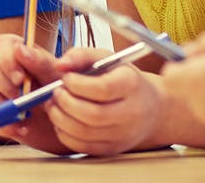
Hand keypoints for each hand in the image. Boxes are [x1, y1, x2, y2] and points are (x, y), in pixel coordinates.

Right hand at [0, 33, 71, 153]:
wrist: (71, 124)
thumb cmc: (65, 93)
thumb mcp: (58, 78)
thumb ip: (42, 62)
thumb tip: (20, 49)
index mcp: (18, 53)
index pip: (0, 44)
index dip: (6, 59)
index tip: (21, 78)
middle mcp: (3, 69)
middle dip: (3, 83)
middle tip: (22, 98)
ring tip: (22, 114)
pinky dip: (3, 124)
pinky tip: (23, 129)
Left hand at [43, 47, 162, 156]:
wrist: (151, 108)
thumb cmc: (122, 78)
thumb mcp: (106, 58)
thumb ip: (81, 55)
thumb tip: (59, 65)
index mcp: (131, 85)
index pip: (103, 89)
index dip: (77, 84)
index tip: (65, 78)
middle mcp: (131, 113)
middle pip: (93, 114)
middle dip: (65, 102)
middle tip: (55, 92)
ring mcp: (123, 134)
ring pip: (84, 133)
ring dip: (60, 118)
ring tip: (53, 104)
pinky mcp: (112, 149)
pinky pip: (82, 147)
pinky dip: (64, 134)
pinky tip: (61, 119)